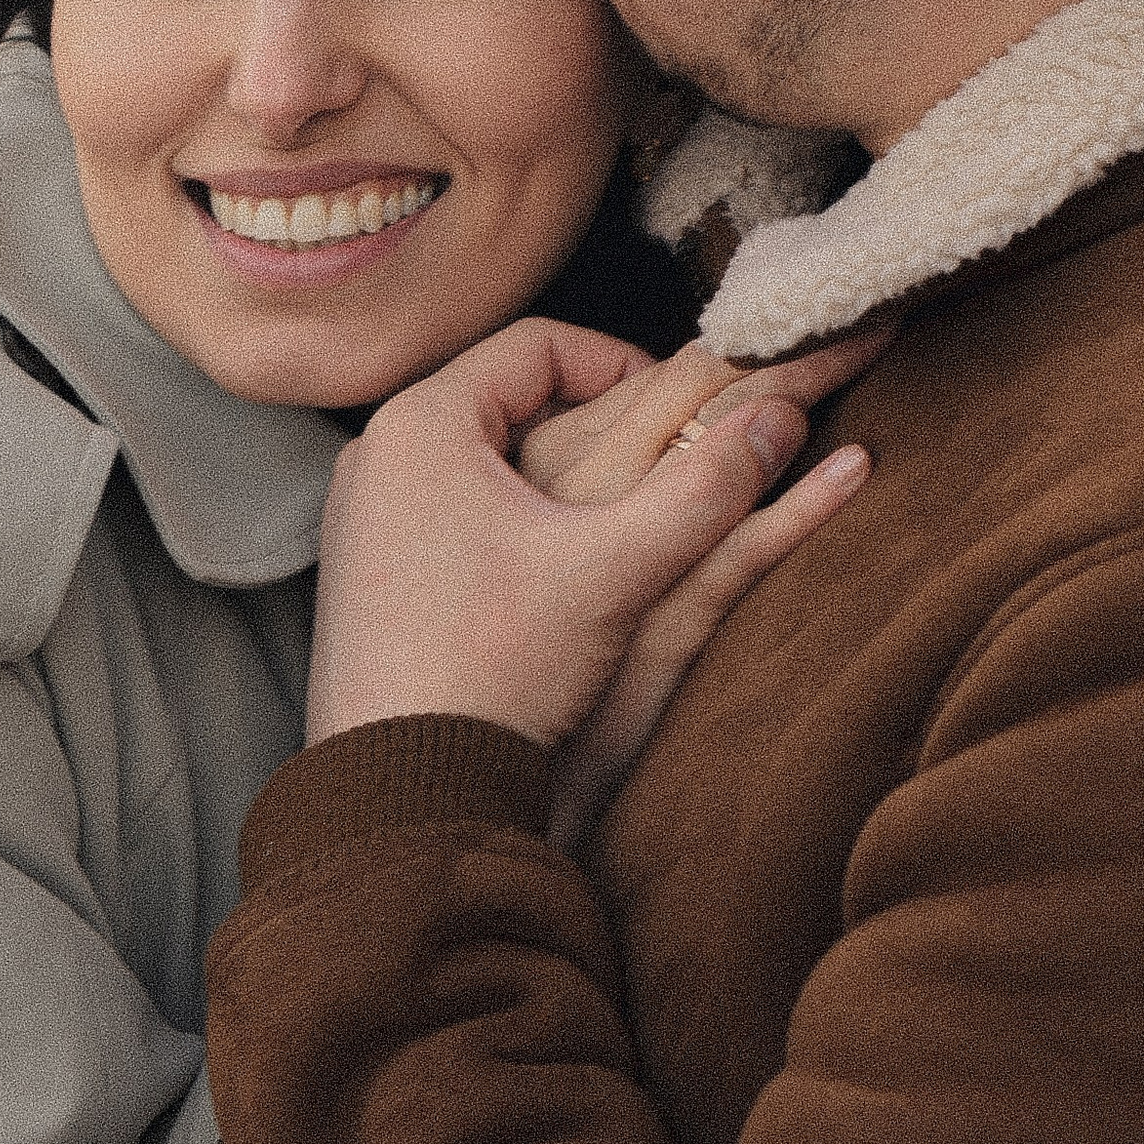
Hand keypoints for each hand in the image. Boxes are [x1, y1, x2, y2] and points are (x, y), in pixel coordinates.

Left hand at [305, 319, 875, 775]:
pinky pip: (448, 510)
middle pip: (507, 396)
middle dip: (596, 422)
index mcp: (419, 425)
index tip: (680, 415)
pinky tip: (556, 577)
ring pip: (481, 457)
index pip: (539, 343)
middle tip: (659, 466)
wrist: (403, 799)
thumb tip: (781, 420)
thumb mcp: (616, 572)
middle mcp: (375, 458)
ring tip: (618, 524)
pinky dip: (511, 520)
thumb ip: (704, 489)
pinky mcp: (364, 577)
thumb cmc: (495, 673)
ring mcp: (361, 521)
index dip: (625, 365)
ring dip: (555, 474)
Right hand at [518, 328, 892, 845]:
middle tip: (863, 313)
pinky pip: (739, 550)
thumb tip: (681, 450)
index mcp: (538, 465)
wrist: (458, 776)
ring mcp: (616, 555)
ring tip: (871, 345)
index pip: (652, 379)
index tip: (793, 328)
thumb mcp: (544, 562)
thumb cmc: (510, 670)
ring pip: (719, 446)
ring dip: (800, 390)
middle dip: (783, 344)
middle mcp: (576, 493)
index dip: (729, 348)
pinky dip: (803, 505)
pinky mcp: (653, 624)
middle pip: (693, 390)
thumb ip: (595, 496)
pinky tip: (856, 470)